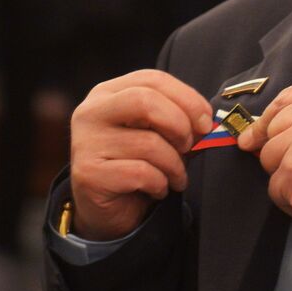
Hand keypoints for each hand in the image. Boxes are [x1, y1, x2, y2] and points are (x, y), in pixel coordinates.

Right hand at [69, 69, 213, 240]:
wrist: (108, 211)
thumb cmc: (136, 165)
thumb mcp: (157, 134)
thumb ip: (177, 119)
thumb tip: (205, 122)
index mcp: (108, 94)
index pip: (152, 79)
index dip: (187, 98)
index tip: (205, 121)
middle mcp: (92, 112)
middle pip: (146, 101)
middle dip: (179, 125)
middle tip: (189, 147)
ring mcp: (86, 142)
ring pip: (149, 143)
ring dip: (175, 165)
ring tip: (177, 177)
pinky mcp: (89, 173)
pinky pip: (141, 173)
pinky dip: (160, 183)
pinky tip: (158, 189)